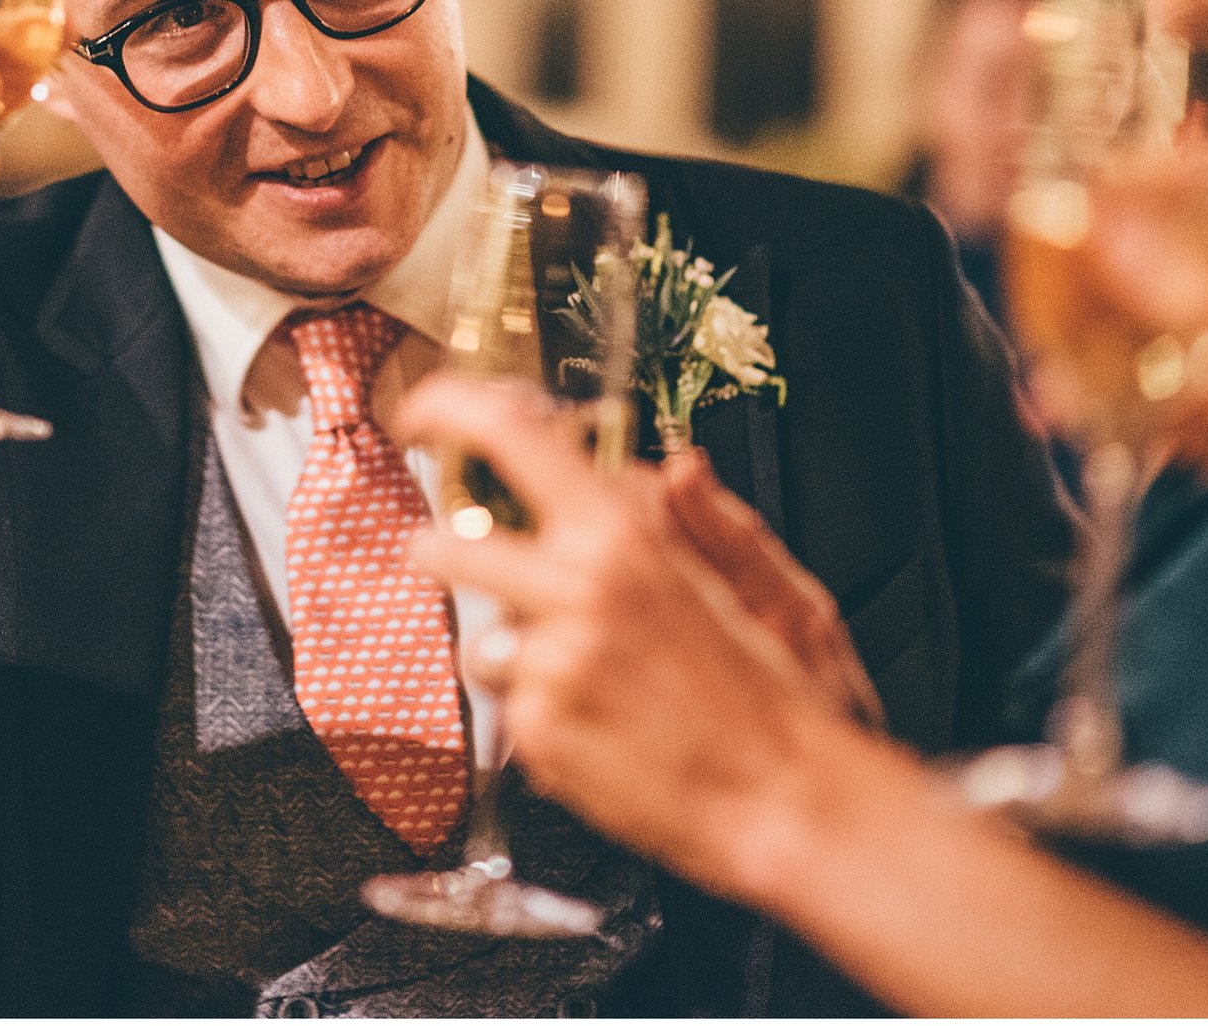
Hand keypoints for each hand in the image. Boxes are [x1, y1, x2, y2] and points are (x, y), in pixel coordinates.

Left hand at [397, 375, 860, 896]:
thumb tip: (663, 468)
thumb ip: (686, 519)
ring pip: (480, 641)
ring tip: (590, 680)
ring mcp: (548, 664)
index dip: (450, 409)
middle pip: (447, 548)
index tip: (423, 413)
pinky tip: (603, 728)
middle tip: (464, 565)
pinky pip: (509, 707)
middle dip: (444, 556)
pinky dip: (543, 714)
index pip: (509, 438)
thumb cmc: (767, 693)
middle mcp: (573, 589)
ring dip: (512, 654)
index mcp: (620, 535)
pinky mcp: (535, 732)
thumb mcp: (738, 580)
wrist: (784, 798)